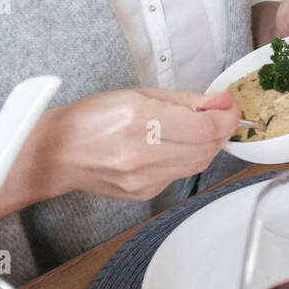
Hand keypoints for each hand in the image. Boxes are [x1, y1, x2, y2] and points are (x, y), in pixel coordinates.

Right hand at [48, 87, 243, 200]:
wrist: (57, 153)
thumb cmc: (91, 118)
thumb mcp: (139, 94)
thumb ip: (185, 100)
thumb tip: (221, 101)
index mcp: (140, 120)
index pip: (205, 127)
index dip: (227, 116)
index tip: (231, 105)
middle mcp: (142, 153)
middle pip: (207, 148)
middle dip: (222, 130)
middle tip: (221, 115)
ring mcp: (142, 179)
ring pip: (198, 164)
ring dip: (209, 145)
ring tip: (201, 128)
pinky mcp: (143, 193)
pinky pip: (179, 175)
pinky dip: (188, 158)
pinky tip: (177, 145)